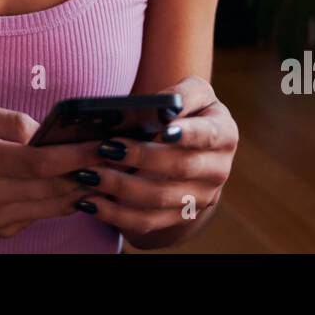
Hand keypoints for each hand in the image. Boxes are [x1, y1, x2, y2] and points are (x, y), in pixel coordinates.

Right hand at [0, 98, 105, 239]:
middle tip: (121, 151)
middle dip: (91, 169)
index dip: (75, 154)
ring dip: (86, 186)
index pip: (38, 162)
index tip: (102, 141)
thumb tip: (42, 129)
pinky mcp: (2, 229)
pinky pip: (44, 212)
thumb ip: (4, 118)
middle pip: (54, 186)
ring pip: (55, 204)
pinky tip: (82, 179)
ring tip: (111, 164)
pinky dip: (66, 196)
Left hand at [79, 76, 237, 234]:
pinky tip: (90, 202)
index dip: (188, 134)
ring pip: (160, 199)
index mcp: (224, 134)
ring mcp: (200, 198)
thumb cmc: (190, 111)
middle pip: (180, 167)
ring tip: (90, 175)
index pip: (208, 135)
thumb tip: (164, 106)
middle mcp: (218, 170)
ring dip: (121, 188)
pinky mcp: (180, 216)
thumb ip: (182, 94)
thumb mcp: (195, 92)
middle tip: (107, 147)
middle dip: (141, 157)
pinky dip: (116, 215)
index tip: (164, 130)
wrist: (197, 146)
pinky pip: (147, 221)